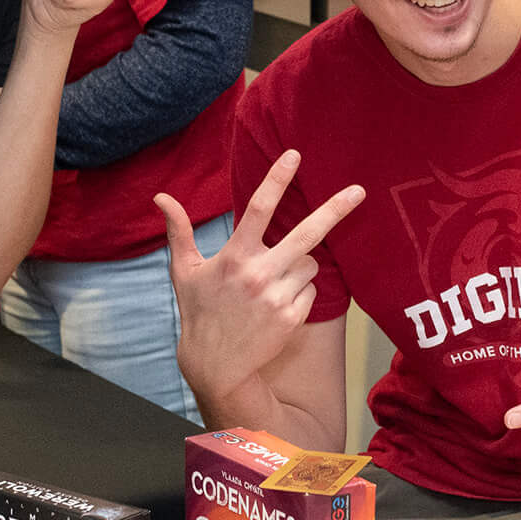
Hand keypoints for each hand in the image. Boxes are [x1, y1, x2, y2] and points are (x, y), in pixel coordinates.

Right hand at [165, 150, 364, 403]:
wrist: (215, 364)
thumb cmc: (199, 311)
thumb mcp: (184, 270)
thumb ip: (179, 231)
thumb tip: (161, 196)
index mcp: (234, 256)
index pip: (258, 208)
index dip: (276, 179)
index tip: (294, 155)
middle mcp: (259, 273)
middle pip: (307, 233)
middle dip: (335, 209)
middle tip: (359, 190)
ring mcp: (278, 296)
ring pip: (310, 263)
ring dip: (299, 265)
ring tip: (273, 281)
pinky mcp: (292, 316)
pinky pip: (311, 289)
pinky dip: (299, 290)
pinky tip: (277, 303)